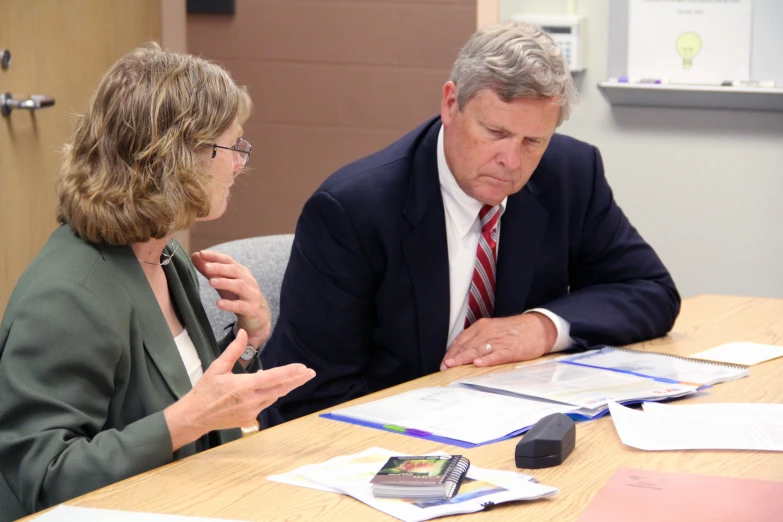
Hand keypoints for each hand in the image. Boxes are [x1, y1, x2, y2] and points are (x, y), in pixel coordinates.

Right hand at [164, 329, 314, 449]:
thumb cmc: (205, 390)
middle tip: (310, 372)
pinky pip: (264, 404)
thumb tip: (243, 333)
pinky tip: (269, 388)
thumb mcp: (217, 367)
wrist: (195, 416)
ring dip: (284, 386)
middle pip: (280, 389)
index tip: (303, 368)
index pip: (272, 378)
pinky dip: (269, 395)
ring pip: (274, 397)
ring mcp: (251, 412)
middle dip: (297, 380)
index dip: (289, 373)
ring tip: (296, 377)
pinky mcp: (250, 419)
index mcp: (243, 386)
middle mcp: (250, 400)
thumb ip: (233, 350)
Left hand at [192, 250, 270, 348]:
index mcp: (241, 272)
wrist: (258, 317)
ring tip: (211, 282)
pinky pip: (241, 306)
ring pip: (240, 286)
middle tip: (206, 267)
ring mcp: (252, 295)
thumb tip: (195, 256)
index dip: (216, 256)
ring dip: (225, 282)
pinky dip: (230, 304)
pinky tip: (219, 303)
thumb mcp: (224, 283)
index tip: (201, 254)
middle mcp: (248, 280)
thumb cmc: (238, 296)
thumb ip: (210, 271)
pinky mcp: (252, 309)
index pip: (228, 260)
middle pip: (235, 271)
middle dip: (220, 268)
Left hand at [440, 312, 556, 369]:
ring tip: (454, 365)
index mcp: (482, 327)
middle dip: (454, 357)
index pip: (461, 340)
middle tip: (445, 367)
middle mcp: (488, 332)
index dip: (451, 352)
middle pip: (467, 345)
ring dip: (464, 358)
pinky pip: (496, 355)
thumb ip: (479, 340)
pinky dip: (486, 359)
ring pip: (478, 350)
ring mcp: (499, 340)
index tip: (444, 362)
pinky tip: (478, 364)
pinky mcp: (511, 349)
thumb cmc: (515, 331)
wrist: (538, 327)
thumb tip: (463, 354)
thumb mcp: (493, 331)